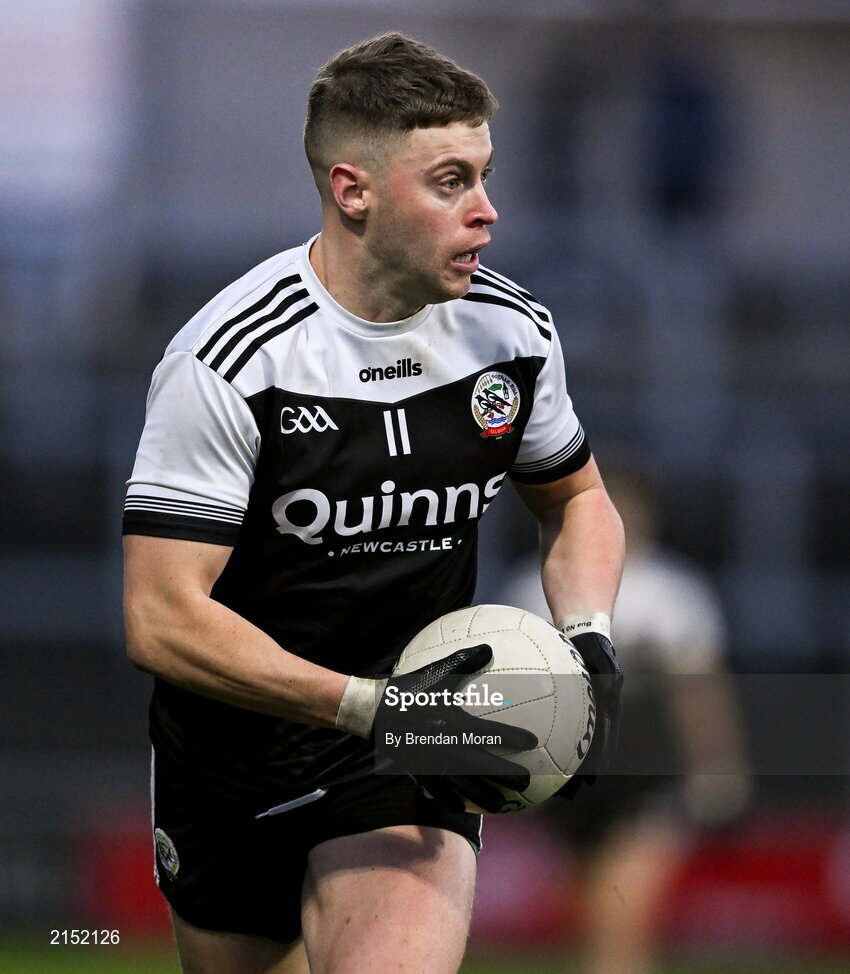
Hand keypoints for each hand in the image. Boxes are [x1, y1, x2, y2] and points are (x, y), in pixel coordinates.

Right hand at [337, 644, 537, 812]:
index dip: (512, 738)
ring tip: (501, 805)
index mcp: (453, 723)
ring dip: (483, 796)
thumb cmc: (408, 689)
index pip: (490, 732)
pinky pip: (437, 792)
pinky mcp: (417, 772)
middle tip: (526, 784)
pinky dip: (450, 801)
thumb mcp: (435, 672)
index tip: (533, 743)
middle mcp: (446, 746)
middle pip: (483, 766)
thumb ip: (463, 661)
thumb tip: (488, 648)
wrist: (374, 711)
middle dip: (506, 776)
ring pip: (463, 785)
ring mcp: (432, 763)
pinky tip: (462, 810)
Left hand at [557, 628, 622, 798]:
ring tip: (544, 783)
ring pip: (569, 742)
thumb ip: (608, 676)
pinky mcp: (565, 708)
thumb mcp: (605, 659)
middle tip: (567, 793)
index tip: (591, 779)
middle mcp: (595, 716)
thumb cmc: (595, 646)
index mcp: (607, 710)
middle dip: (578, 773)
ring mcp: (580, 713)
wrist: (585, 634)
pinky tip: (522, 749)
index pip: (605, 740)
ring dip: (561, 764)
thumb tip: (610, 692)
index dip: (598, 761)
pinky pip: (554, 727)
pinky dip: (544, 740)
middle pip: (587, 750)